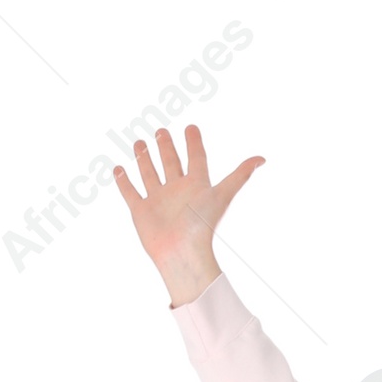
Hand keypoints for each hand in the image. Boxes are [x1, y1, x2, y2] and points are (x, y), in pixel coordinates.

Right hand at [111, 123, 264, 305]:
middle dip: (166, 147)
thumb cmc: (203, 225)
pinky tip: (118, 168)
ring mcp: (158, 200)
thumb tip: (263, 158)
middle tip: (162, 131)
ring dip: (144, 159)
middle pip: (170, 163)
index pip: (196, 158)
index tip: (191, 127)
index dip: (194, 143)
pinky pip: (130, 192)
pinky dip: (123, 181)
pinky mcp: (141, 211)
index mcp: (196, 185)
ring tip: (140, 143)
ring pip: (149, 174)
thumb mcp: (222, 194)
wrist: (183, 253)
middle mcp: (177, 191)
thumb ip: (240, 175)